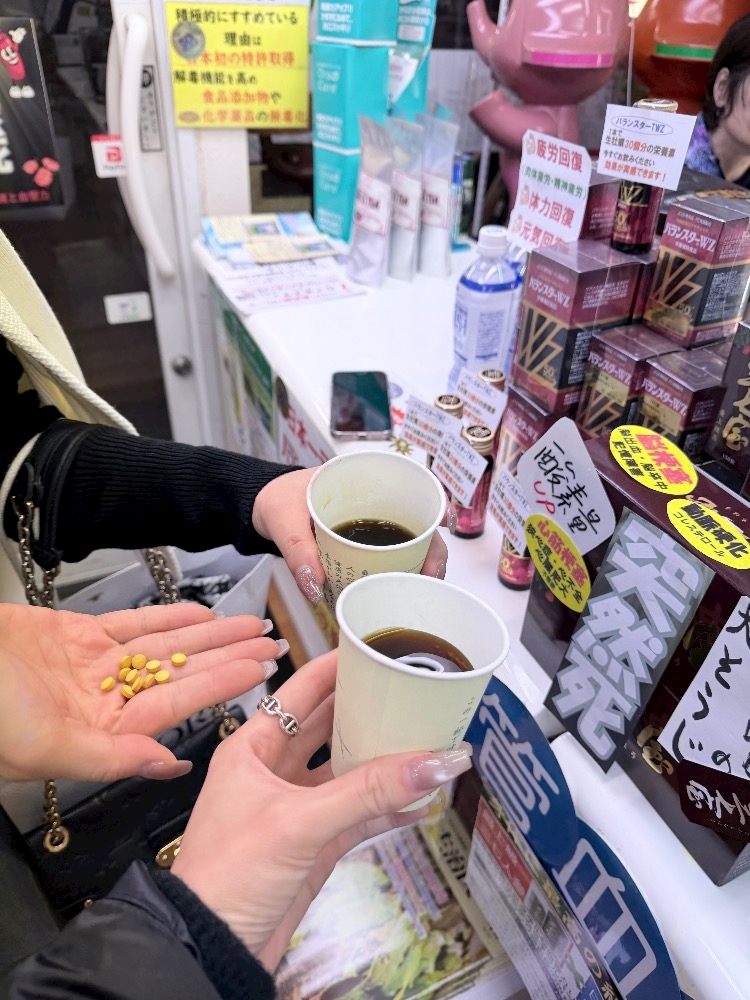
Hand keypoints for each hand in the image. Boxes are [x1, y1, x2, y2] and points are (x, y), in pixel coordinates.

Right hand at [0, 603, 285, 782]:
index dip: (222, 684)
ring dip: (206, 634)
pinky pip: (130, 624)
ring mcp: (91, 666)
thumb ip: (114, 759)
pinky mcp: (74, 635)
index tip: (260, 670)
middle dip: (226, 657)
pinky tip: (197, 612)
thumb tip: (171, 768)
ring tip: (246, 623)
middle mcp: (105, 699)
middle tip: (269, 642)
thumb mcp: (49, 750)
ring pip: (164, 645)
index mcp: (104, 731)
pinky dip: (164, 616)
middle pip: (181, 673)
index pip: (180, 704)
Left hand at [171, 651, 472, 970]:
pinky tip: (419, 800)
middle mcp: (274, 771)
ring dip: (383, 760)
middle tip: (410, 693)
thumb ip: (367, 792)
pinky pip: (359, 815)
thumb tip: (429, 763)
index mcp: (253, 747)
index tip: (373, 650)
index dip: (335, 667)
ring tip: (425, 741)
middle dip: (367, 710)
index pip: (300, 691)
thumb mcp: (297, 821)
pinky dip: (388, 807)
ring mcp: (296, 808)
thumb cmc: (223, 877)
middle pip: (329, 727)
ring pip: (348, 771)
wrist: (211, 949)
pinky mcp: (314, 845)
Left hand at [252, 469, 449, 606]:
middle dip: (432, 552)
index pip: (413, 488)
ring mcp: (370, 528)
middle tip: (429, 577)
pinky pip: (386, 563)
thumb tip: (316, 587)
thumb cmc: (276, 498)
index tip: (444, 525)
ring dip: (417, 569)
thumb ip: (297, 550)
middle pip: (418, 525)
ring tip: (419, 593)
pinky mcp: (361, 549)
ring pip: (407, 548)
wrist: (260, 507)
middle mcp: (375, 505)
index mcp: (362, 483)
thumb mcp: (282, 518)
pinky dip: (396, 578)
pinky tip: (397, 596)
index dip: (436, 506)